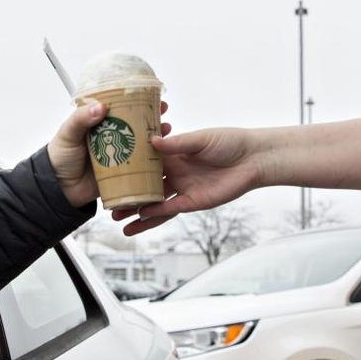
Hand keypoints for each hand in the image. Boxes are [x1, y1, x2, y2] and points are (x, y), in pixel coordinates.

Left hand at [48, 101, 172, 208]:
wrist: (58, 189)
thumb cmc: (59, 157)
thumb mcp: (68, 133)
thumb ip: (81, 119)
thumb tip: (101, 107)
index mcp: (99, 124)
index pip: (120, 108)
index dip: (135, 100)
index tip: (150, 94)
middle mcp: (111, 137)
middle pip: (135, 124)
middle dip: (151, 118)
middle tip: (163, 112)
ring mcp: (118, 155)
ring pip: (141, 143)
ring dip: (155, 137)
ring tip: (166, 130)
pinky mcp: (122, 173)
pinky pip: (140, 166)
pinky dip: (152, 160)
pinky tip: (162, 155)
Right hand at [113, 127, 261, 234]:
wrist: (253, 159)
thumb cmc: (230, 142)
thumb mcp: (201, 139)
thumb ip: (177, 144)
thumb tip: (153, 142)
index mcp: (174, 153)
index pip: (145, 160)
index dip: (127, 165)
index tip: (108, 169)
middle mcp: (175, 171)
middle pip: (145, 184)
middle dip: (127, 192)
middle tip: (107, 199)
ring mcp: (182, 188)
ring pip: (153, 201)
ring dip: (137, 210)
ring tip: (117, 219)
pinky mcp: (193, 202)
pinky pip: (169, 211)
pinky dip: (154, 216)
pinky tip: (138, 220)